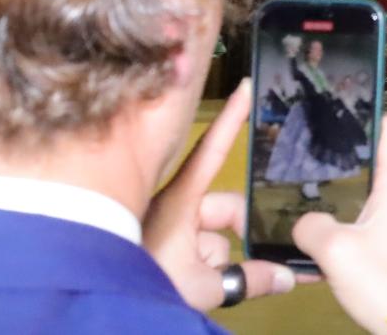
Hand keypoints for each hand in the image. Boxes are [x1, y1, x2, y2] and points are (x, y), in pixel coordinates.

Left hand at [142, 79, 304, 311]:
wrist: (98, 301)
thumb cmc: (142, 283)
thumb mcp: (202, 286)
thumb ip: (247, 279)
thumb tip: (288, 276)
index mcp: (179, 201)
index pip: (213, 150)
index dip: (232, 117)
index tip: (246, 84)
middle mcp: (173, 206)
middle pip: (224, 207)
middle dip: (236, 233)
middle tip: (246, 264)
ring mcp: (165, 227)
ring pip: (211, 233)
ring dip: (216, 258)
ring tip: (206, 286)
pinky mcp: (160, 245)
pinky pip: (195, 247)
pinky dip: (203, 266)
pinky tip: (198, 288)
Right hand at [292, 116, 386, 332]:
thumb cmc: (382, 279)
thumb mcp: (333, 252)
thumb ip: (310, 226)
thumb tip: (305, 221)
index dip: (365, 116)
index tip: (335, 119)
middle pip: (384, 158)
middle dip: (352, 158)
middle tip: (314, 161)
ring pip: (385, 190)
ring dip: (357, 191)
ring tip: (320, 195)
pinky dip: (367, 214)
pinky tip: (341, 229)